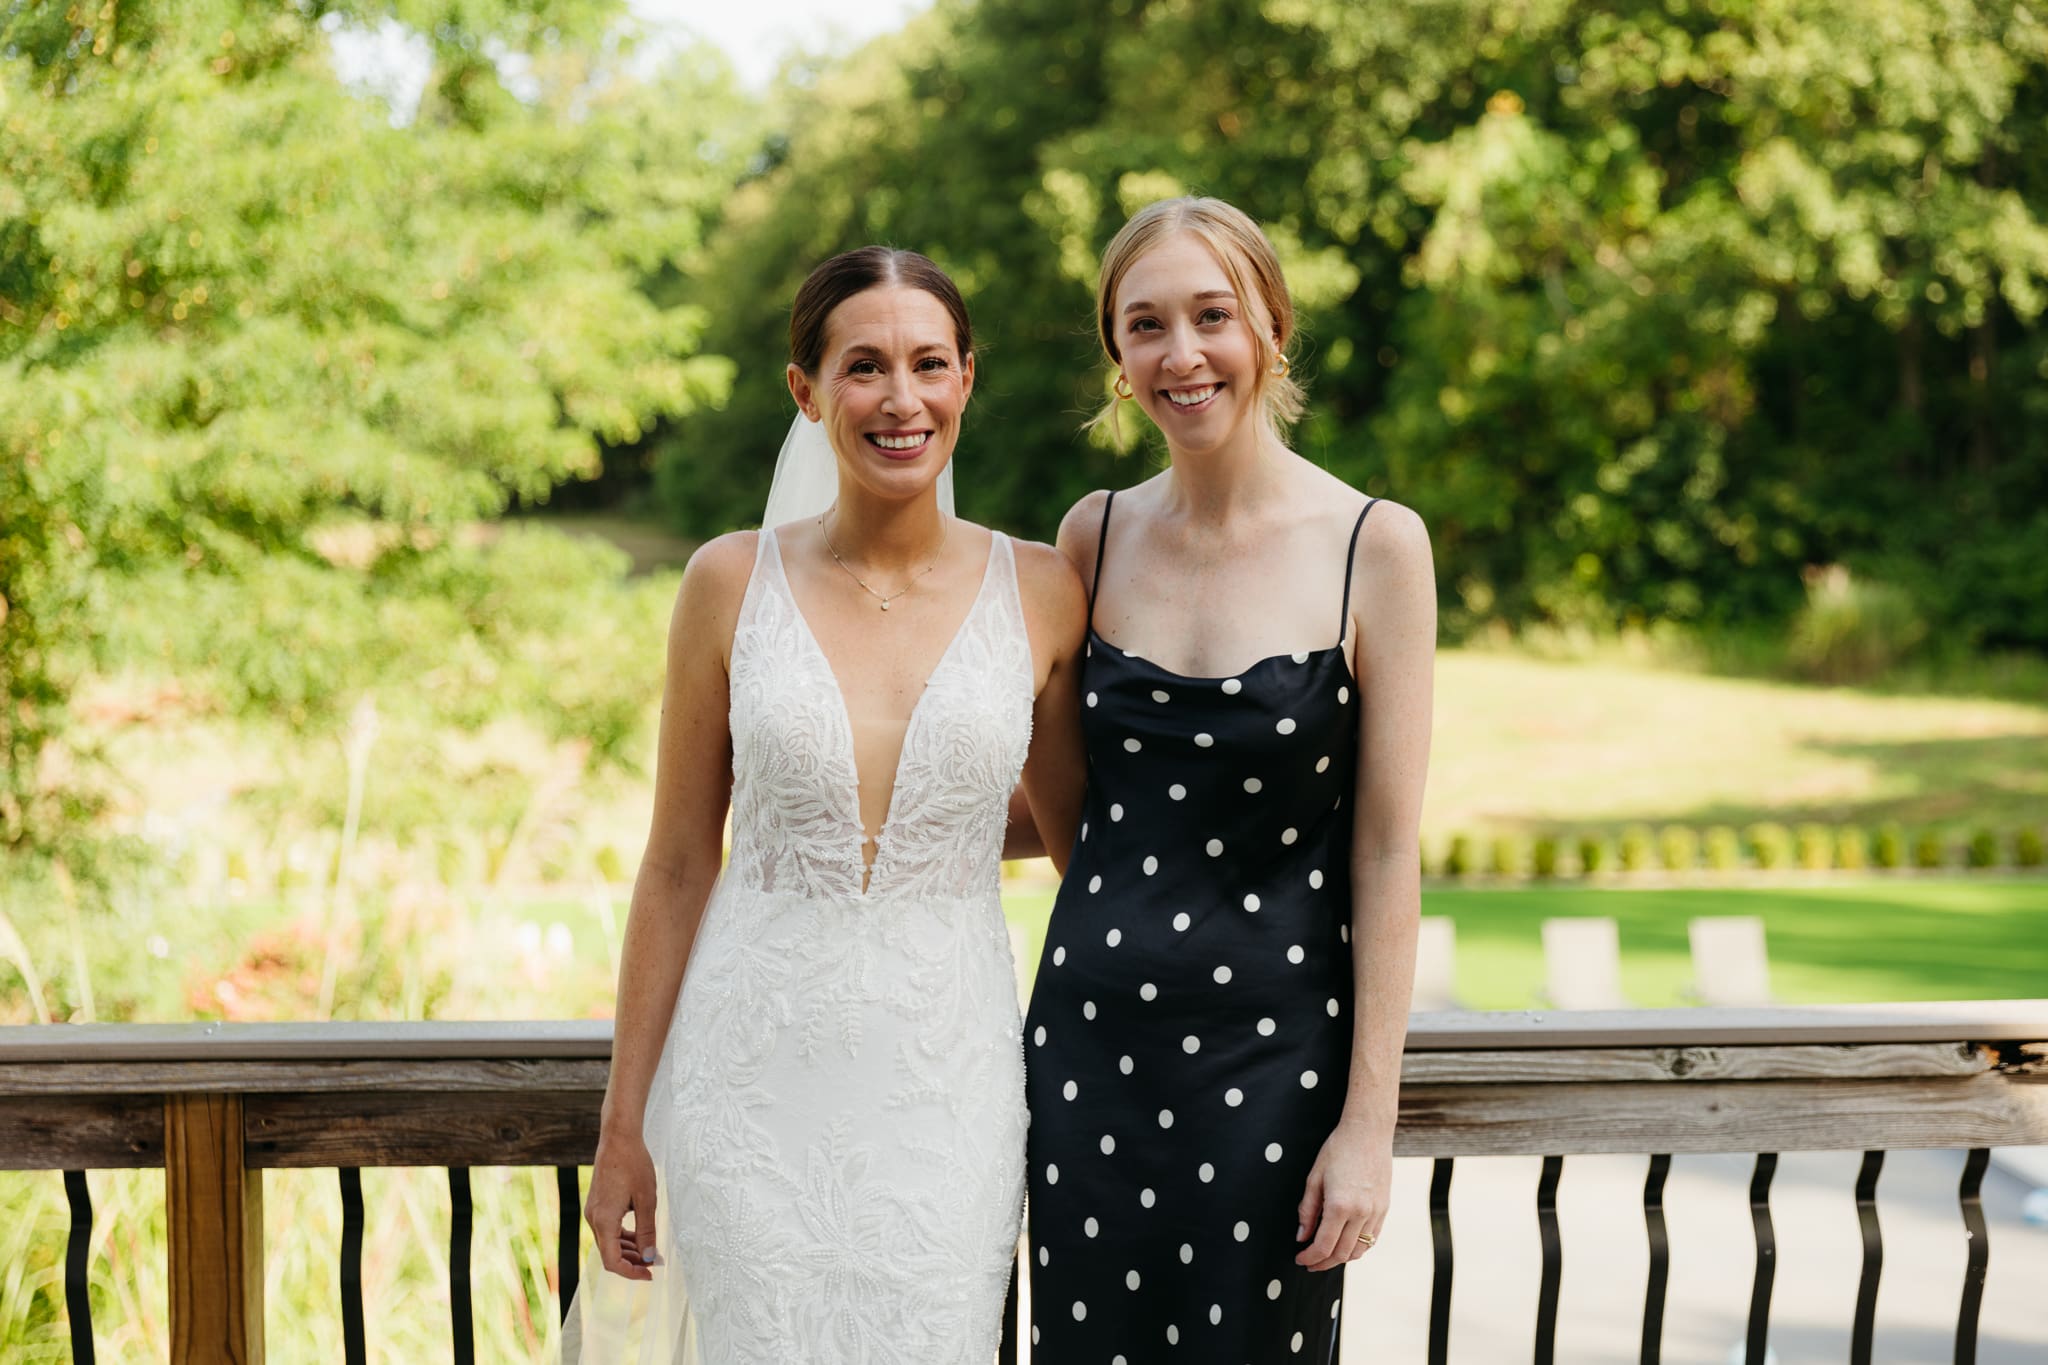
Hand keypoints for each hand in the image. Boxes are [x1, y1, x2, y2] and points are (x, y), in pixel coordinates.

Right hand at [585, 1129, 661, 1280]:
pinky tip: (640, 1236)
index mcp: (604, 1221)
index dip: (631, 1273)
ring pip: (609, 1242)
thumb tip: (649, 1257)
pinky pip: (608, 1229)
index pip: (612, 1261)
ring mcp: (593, 1212)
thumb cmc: (634, 1165)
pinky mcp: (597, 1205)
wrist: (618, 1139)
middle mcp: (593, 1219)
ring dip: (628, 1250)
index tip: (651, 1274)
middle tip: (656, 1263)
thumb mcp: (647, 1200)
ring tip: (651, 1250)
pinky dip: (623, 1237)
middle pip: (610, 1254)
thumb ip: (647, 1231)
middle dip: (633, 1262)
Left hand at [1294, 1118, 1392, 1270]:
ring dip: (1341, 1258)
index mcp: (1340, 1206)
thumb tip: (1301, 1237)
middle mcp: (1361, 1213)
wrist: (1369, 1132)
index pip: (1323, 1246)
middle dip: (1323, 1263)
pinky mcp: (1384, 1209)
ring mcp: (1376, 1213)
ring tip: (1325, 1255)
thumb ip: (1307, 1211)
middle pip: (1342, 1254)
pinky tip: (1345, 1243)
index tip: (1300, 1259)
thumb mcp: (1314, 1177)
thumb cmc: (1338, 1149)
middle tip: (1309, 1263)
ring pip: (1359, 1251)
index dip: (1310, 1258)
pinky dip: (1358, 1248)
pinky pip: (1372, 1239)